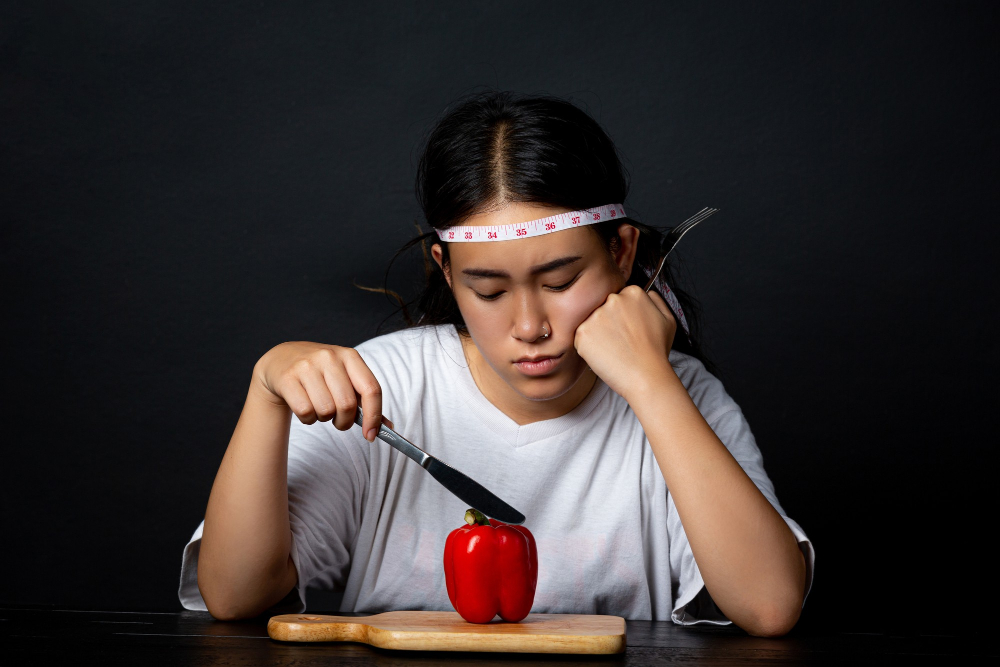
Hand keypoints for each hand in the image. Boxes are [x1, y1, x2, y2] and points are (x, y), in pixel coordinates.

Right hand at [252, 342, 392, 440]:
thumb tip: (387, 427)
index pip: (371, 389)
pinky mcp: (287, 378)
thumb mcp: (345, 378)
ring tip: (319, 407)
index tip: (371, 435)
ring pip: (325, 410)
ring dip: (324, 419)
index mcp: (350, 356)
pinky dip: (308, 419)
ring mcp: (306, 366)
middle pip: (347, 404)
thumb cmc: (320, 373)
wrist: (280, 360)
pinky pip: (305, 412)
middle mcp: (329, 357)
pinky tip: (305, 406)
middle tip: (338, 420)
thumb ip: (365, 401)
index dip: (374, 416)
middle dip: (344, 422)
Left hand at [573, 285, 677, 401]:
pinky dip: (589, 348)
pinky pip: (581, 337)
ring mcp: (596, 315)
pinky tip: (605, 356)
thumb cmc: (657, 352)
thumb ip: (655, 300)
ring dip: (597, 335)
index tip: (626, 329)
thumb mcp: (668, 319)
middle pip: (602, 307)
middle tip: (619, 341)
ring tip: (613, 350)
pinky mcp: (583, 332)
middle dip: (607, 322)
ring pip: (590, 322)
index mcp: (633, 292)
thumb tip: (646, 293)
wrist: (646, 377)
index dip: (621, 316)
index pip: (619, 298)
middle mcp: (613, 299)